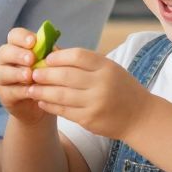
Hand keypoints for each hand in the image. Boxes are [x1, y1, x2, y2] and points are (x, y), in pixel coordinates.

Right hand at [0, 26, 48, 123]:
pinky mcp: (4, 94)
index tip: (33, 42)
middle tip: (31, 59)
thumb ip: (50, 54)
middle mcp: (5, 60)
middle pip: (4, 52)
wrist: (43, 102)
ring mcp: (1, 77)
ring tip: (29, 76)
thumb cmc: (46, 76)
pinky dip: (21, 90)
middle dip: (17, 54)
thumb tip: (52, 47)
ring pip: (2, 72)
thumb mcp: (50, 63)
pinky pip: (10, 91)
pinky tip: (31, 91)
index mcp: (17, 46)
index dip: (22, 37)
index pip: (14, 35)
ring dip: (16, 73)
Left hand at [28, 47, 151, 139]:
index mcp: (107, 67)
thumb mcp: (109, 69)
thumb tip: (53, 52)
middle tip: (32, 73)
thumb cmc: (121, 88)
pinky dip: (50, 105)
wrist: (140, 117)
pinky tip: (42, 101)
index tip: (46, 59)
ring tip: (31, 88)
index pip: (77, 56)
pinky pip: (64, 111)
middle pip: (65, 76)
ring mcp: (95, 103)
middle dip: (45, 74)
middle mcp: (101, 84)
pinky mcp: (89, 120)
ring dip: (42, 91)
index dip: (58, 56)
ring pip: (61, 95)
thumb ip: (84, 62)